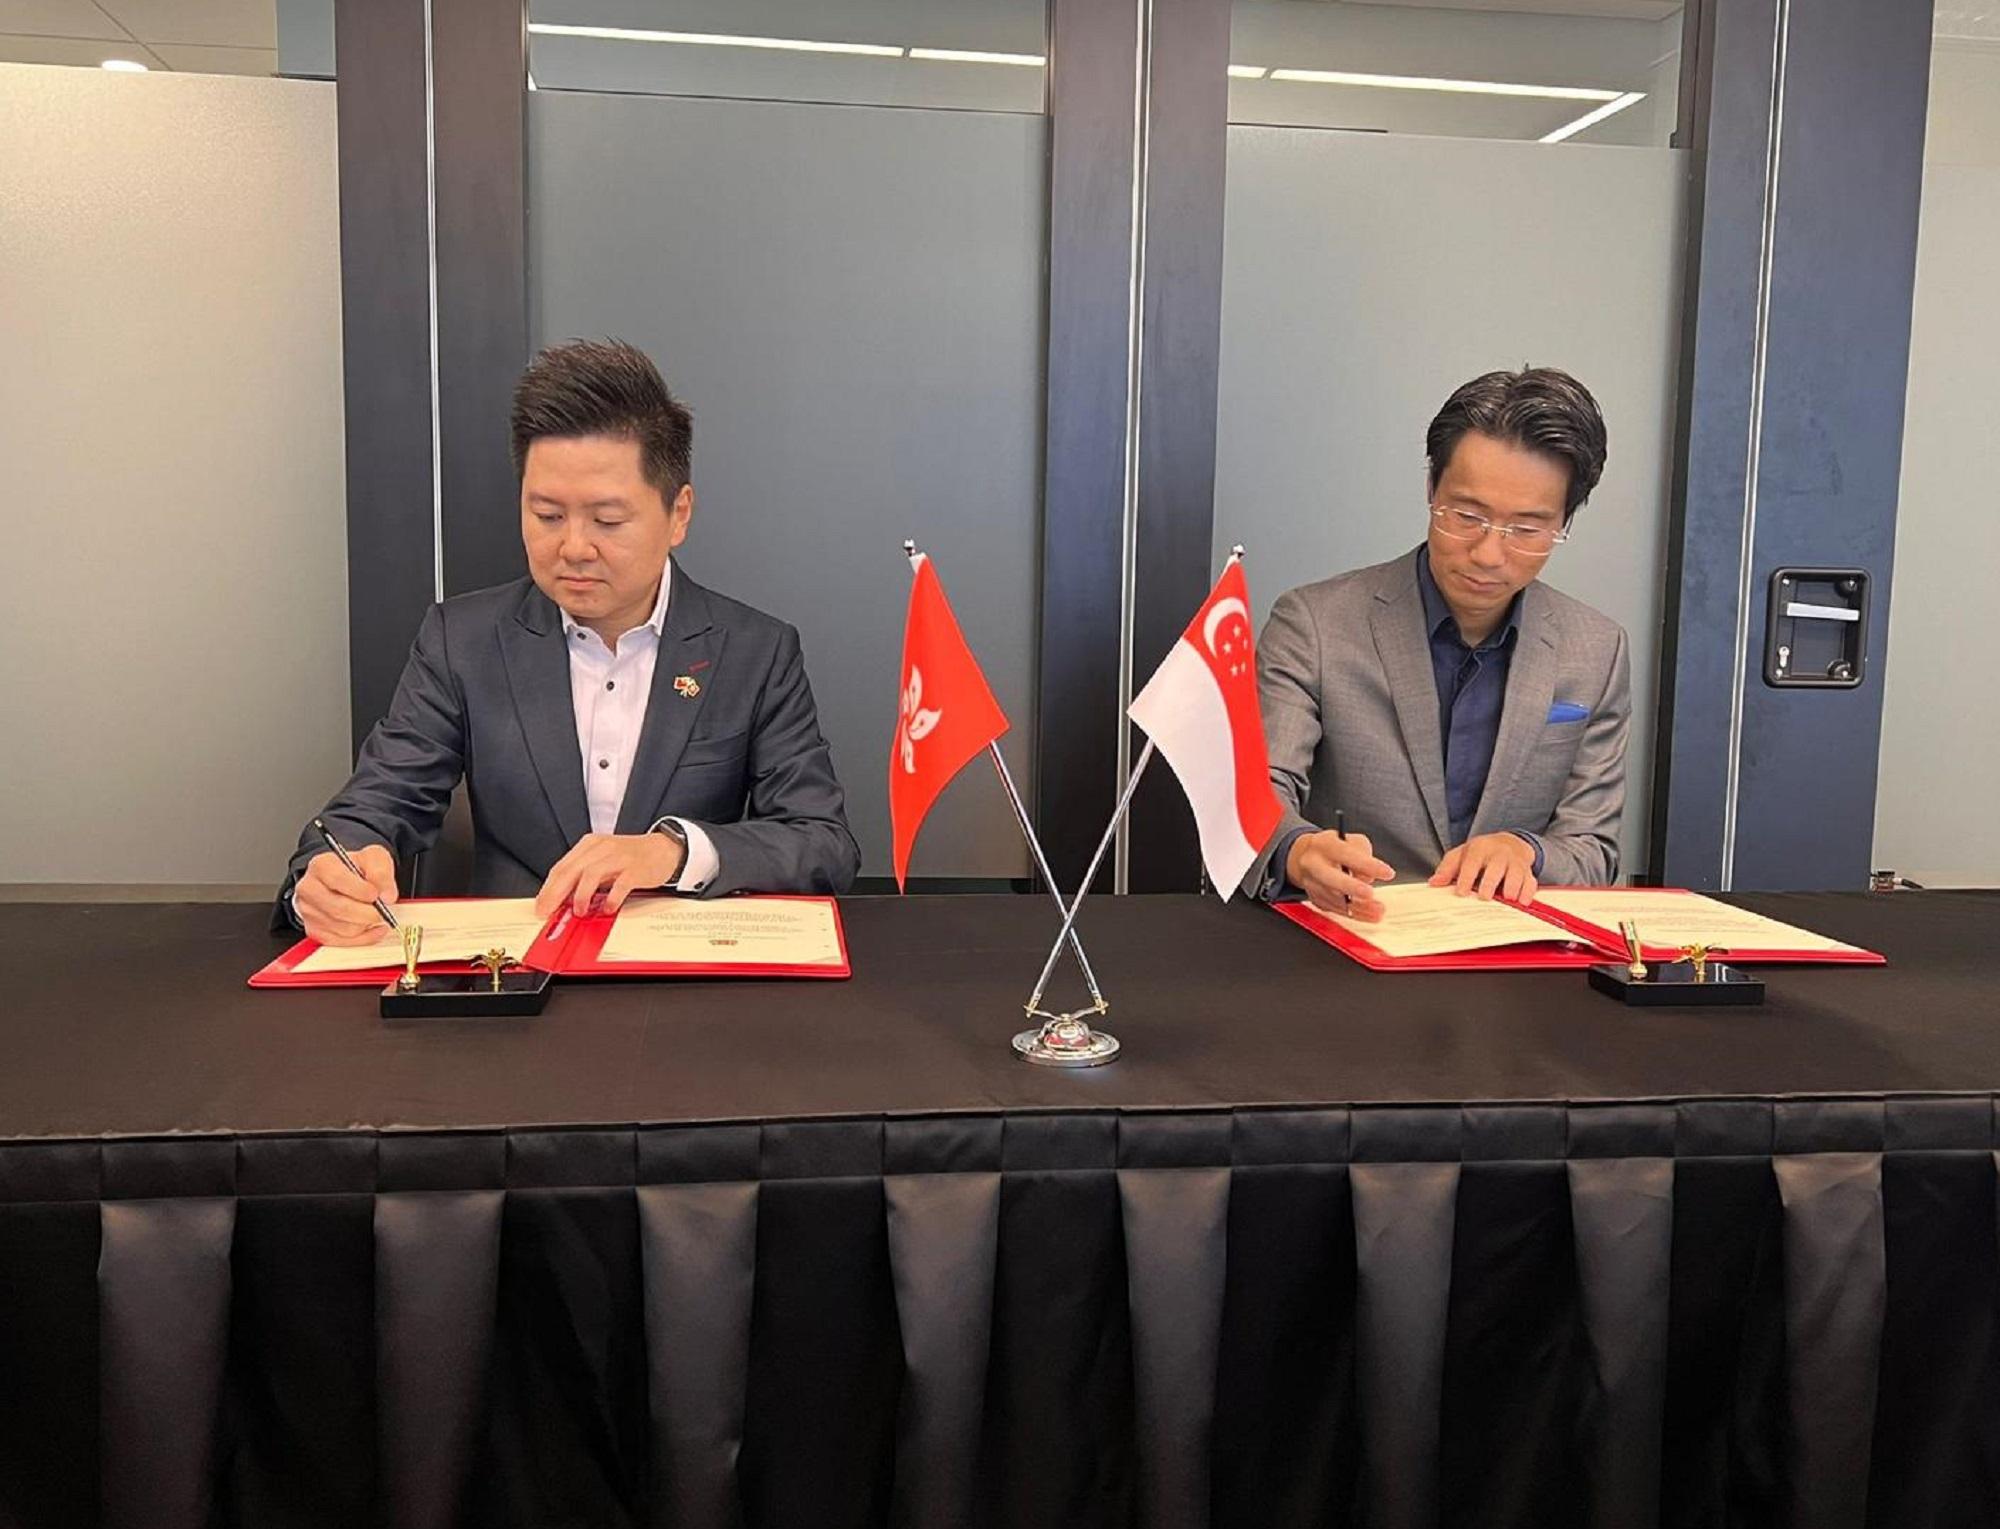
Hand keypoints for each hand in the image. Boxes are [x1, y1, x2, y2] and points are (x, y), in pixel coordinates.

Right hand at [295, 845, 398, 946]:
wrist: (348, 880)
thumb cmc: (358, 868)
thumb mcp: (375, 858)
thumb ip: (382, 872)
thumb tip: (387, 896)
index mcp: (322, 865)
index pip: (337, 879)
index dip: (359, 890)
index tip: (375, 894)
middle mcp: (309, 888)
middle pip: (339, 908)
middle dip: (367, 913)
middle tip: (383, 910)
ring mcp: (309, 911)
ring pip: (342, 928)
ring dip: (366, 925)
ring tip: (375, 915)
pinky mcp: (315, 930)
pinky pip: (341, 941)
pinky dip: (363, 938)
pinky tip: (373, 928)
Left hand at [535, 831, 685, 918]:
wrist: (664, 849)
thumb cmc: (630, 859)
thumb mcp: (603, 861)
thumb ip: (584, 876)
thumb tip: (562, 900)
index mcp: (590, 845)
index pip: (561, 868)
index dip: (548, 889)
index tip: (541, 907)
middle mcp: (602, 848)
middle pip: (571, 871)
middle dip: (556, 894)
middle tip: (548, 912)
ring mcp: (619, 857)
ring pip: (591, 874)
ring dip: (581, 896)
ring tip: (580, 911)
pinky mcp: (636, 868)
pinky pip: (620, 884)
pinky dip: (611, 898)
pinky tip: (608, 908)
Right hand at [1286, 828, 1394, 920]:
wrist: (1303, 859)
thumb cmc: (1332, 849)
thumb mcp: (1350, 839)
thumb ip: (1362, 852)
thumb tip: (1368, 876)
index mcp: (1324, 845)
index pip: (1345, 854)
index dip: (1367, 864)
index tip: (1387, 873)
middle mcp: (1313, 864)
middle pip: (1330, 878)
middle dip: (1351, 888)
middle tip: (1370, 893)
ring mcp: (1312, 884)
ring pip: (1335, 898)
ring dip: (1359, 907)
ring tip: (1378, 910)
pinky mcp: (1316, 899)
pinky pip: (1335, 909)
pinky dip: (1354, 914)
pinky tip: (1369, 915)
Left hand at [1430, 833, 1538, 903]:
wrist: (1509, 842)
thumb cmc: (1480, 853)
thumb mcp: (1461, 855)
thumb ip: (1448, 868)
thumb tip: (1433, 883)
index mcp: (1480, 848)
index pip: (1472, 861)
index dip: (1466, 877)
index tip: (1461, 892)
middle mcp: (1499, 854)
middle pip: (1496, 867)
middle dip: (1491, 882)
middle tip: (1485, 897)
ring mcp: (1515, 862)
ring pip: (1517, 873)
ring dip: (1513, 886)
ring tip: (1508, 899)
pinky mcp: (1527, 872)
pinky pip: (1531, 881)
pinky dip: (1528, 892)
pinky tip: (1523, 902)